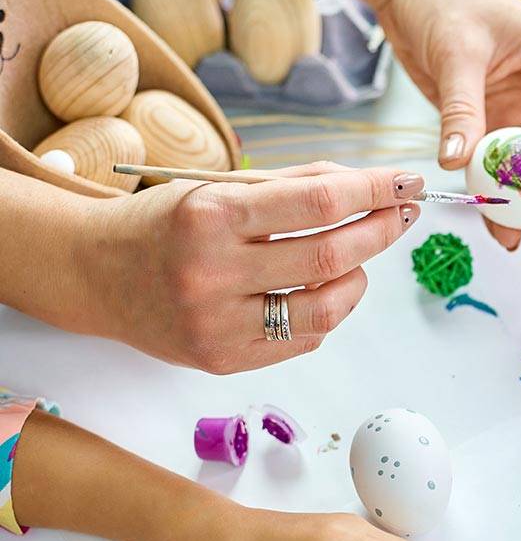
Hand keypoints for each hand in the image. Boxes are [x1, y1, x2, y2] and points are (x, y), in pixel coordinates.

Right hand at [81, 162, 423, 372]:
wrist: (94, 273)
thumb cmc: (166, 223)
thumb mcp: (218, 187)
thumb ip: (294, 185)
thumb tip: (370, 184)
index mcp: (210, 215)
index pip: (318, 202)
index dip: (373, 190)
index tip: (407, 181)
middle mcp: (213, 272)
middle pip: (332, 256)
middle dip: (381, 231)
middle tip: (404, 214)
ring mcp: (218, 323)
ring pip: (327, 307)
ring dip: (359, 279)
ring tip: (361, 259)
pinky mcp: (224, 359)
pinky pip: (303, 339)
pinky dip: (326, 311)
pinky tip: (323, 289)